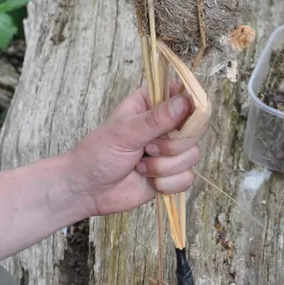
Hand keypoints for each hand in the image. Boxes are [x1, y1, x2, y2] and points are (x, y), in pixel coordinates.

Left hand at [67, 84, 207, 216]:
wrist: (87, 190)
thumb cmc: (98, 153)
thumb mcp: (125, 132)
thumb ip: (156, 119)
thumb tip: (185, 102)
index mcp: (153, 103)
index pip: (185, 94)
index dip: (191, 105)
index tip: (182, 119)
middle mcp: (166, 124)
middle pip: (196, 128)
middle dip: (173, 144)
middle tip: (149, 147)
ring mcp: (170, 150)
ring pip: (193, 155)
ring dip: (165, 166)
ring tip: (140, 165)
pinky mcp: (172, 174)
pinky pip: (187, 178)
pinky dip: (167, 183)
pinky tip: (148, 180)